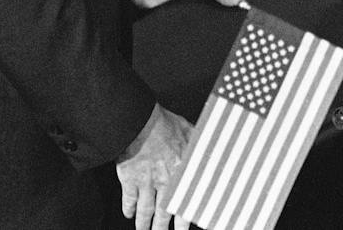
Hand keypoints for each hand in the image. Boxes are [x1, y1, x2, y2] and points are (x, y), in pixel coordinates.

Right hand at [116, 103, 192, 229]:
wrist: (140, 123)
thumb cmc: (165, 124)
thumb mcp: (190, 132)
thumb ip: (199, 144)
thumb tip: (214, 147)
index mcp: (181, 172)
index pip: (186, 202)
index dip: (185, 219)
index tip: (184, 229)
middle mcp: (165, 182)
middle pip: (164, 213)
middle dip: (162, 228)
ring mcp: (146, 182)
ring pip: (146, 211)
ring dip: (144, 224)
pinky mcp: (129, 179)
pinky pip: (129, 199)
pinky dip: (128, 209)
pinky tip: (128, 214)